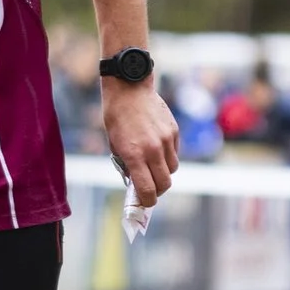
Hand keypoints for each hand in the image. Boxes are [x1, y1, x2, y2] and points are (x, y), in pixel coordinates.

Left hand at [103, 80, 180, 203]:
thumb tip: (137, 181)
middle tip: (150, 188)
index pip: (148, 190)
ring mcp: (166, 140)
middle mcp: (153, 149)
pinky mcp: (174, 130)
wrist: (129, 88)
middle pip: (165, 183)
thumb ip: (127, 164)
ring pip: (173, 168)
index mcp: (134, 155)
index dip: (148, 201)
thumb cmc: (116, 116)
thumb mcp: (114, 144)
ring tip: (153, 165)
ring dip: (164, 172)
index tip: (145, 202)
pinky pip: (175, 152)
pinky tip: (157, 147)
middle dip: (158, 190)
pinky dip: (168, 155)